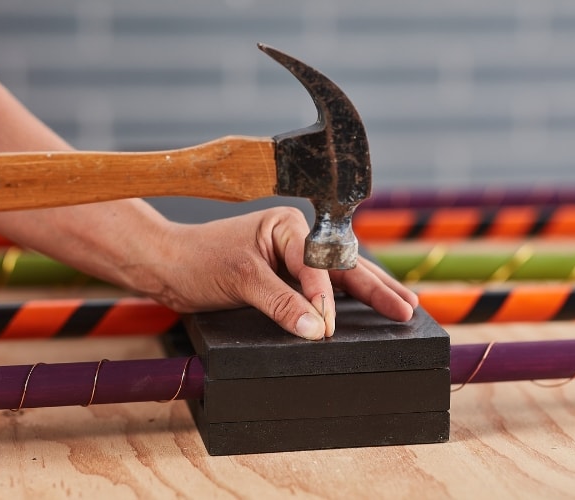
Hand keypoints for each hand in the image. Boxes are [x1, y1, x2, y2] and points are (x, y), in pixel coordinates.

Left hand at [143, 207, 418, 339]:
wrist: (167, 266)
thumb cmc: (197, 261)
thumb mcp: (240, 280)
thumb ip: (279, 303)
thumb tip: (315, 329)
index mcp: (288, 226)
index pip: (317, 265)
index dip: (323, 297)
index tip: (325, 327)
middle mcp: (296, 239)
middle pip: (344, 265)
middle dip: (376, 287)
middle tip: (407, 308)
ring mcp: (292, 258)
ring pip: (340, 276)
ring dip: (370, 292)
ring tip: (403, 305)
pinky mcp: (285, 277)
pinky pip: (322, 289)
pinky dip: (346, 301)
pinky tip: (368, 308)